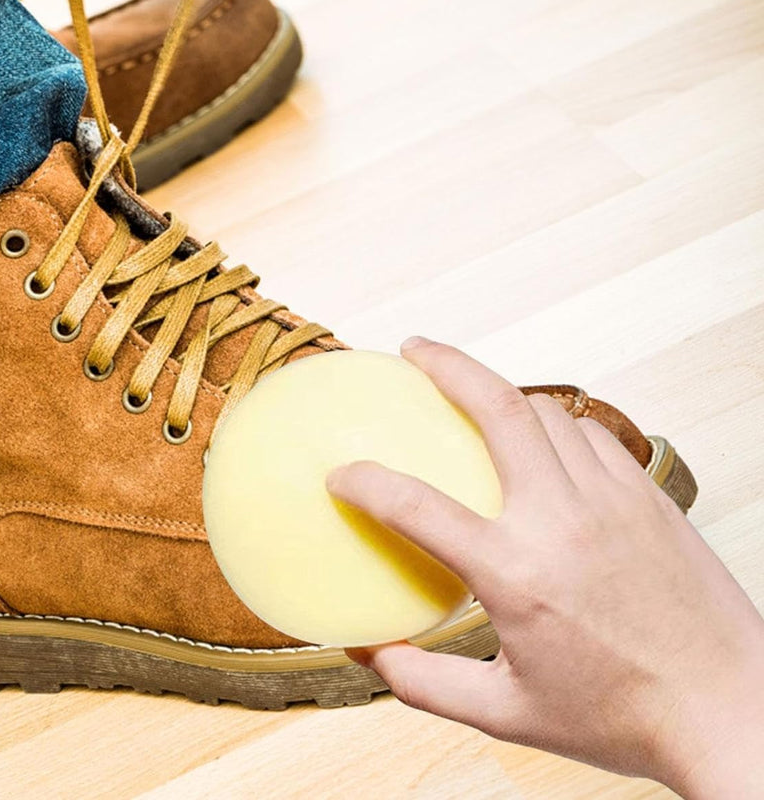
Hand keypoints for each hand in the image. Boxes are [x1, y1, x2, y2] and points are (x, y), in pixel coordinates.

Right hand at [327, 337, 763, 797]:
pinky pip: (592, 436)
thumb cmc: (620, 718)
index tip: (342, 475)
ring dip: (504, 397)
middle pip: (498, 406)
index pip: (417, 506)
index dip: (366, 482)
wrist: (731, 711)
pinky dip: (556, 428)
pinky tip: (544, 447)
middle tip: (414, 348)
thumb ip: (428, 684)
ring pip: (549, 412)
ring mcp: (612, 500)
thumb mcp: (509, 714)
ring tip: (476, 398)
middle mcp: (562, 520)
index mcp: (515, 574)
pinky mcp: (649, 497)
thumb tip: (372, 657)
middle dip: (447, 363)